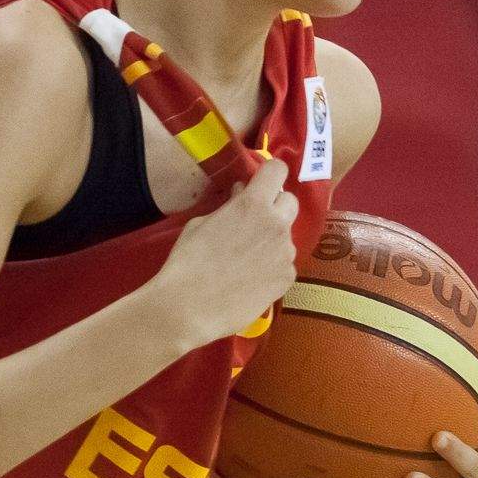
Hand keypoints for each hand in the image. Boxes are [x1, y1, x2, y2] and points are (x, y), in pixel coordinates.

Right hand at [150, 156, 298, 347]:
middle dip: (276, 205)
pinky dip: (273, 266)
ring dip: (273, 239)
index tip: (263, 182)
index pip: (278, 170)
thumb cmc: (187, 260)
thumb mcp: (201, 224)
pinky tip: (252, 278)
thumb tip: (242, 192)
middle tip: (255, 219)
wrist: (189, 306)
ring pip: (287, 236)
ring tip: (247, 258)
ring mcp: (286, 252)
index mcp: (253, 204)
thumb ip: (230, 205)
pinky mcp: (288, 278)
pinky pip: (285, 263)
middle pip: (290, 201)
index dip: (271, 173)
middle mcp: (276, 224)